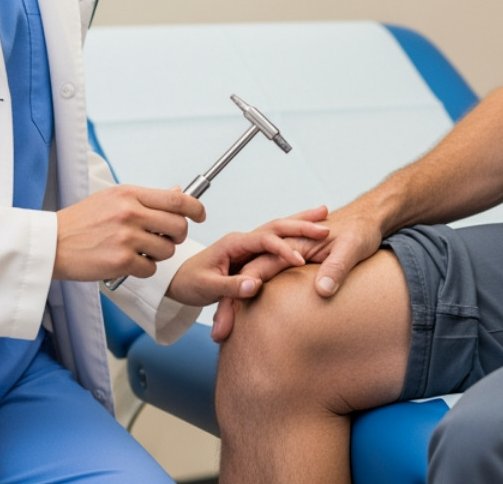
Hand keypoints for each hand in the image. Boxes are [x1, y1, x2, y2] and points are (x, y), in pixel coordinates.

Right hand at [52, 185, 204, 281]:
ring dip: (158, 255)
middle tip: (165, 239)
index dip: (195, 209)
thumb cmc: (79, 222)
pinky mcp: (120, 261)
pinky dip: (143, 269)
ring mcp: (126, 237)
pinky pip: (150, 269)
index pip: (177, 199)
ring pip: (167, 250)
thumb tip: (177, 193)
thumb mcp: (111, 199)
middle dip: (177, 236)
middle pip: (178, 226)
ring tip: (139, 251)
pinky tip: (127, 263)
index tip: (200, 215)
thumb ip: (145, 198)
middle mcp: (130, 213)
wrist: (51, 243)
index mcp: (129, 194)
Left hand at [166, 207, 329, 307]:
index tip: (300, 259)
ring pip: (279, 229)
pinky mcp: (252, 252)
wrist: (178, 281)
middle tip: (324, 223)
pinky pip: (277, 239)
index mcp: (233, 243)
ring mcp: (248, 244)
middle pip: (276, 226)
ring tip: (324, 215)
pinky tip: (309, 230)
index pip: (263, 240)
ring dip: (300, 223)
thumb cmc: (190, 283)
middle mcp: (243, 239)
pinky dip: (295, 233)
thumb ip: (231, 286)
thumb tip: (254, 285)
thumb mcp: (207, 288)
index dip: (282, 249)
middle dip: (300, 224)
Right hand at [210, 205, 384, 341]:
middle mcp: (283, 249)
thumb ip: (336, 268)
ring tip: (223, 334)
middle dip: (230, 304)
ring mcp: (286, 259)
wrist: (368, 222)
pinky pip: (269, 285)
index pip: (259, 265)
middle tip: (219, 334)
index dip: (243, 288)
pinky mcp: (293, 270)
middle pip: (248, 277)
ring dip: (237, 306)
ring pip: (254, 283)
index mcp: (292, 242)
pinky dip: (255, 304)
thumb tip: (322, 291)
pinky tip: (248, 324)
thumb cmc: (359, 230)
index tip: (232, 312)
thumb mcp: (352, 248)